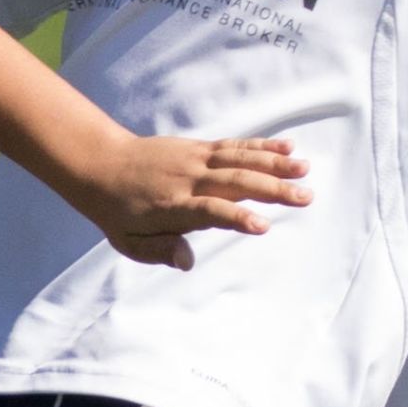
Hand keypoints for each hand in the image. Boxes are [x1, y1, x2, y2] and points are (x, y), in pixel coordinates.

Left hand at [62, 134, 310, 269]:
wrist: (101, 164)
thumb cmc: (118, 212)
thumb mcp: (129, 242)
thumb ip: (160, 251)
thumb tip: (187, 262)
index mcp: (172, 207)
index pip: (209, 211)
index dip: (236, 217)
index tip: (262, 225)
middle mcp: (188, 179)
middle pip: (235, 182)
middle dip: (272, 189)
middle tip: (306, 197)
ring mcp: (196, 159)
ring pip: (240, 159)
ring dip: (275, 162)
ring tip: (305, 168)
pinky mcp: (200, 147)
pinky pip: (235, 145)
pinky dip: (262, 144)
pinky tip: (287, 146)